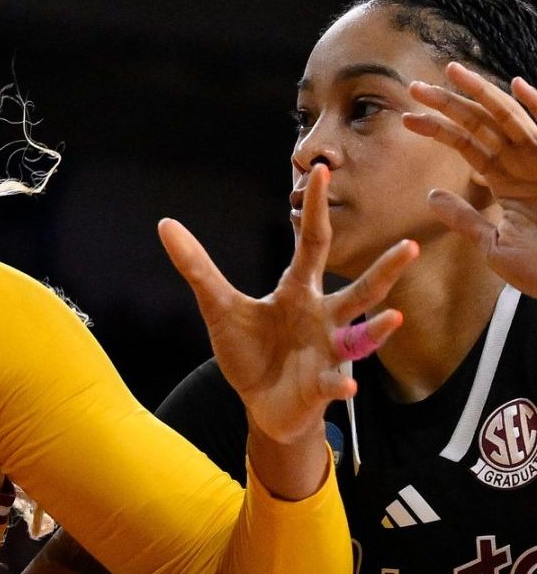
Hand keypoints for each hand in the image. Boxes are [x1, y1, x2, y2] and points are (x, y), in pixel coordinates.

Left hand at [160, 167, 416, 443]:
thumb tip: (165, 224)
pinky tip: (346, 388)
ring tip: (395, 318)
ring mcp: (328, 352)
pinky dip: (339, 386)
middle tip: (409, 246)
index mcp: (299, 291)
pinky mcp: (320, 386)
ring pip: (360, 337)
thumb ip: (197, 267)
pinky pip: (333, 384)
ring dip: (378, 329)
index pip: (313, 243)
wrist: (261, 404)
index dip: (315, 209)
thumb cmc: (251, 351)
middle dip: (384, 270)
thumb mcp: (219, 306)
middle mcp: (323, 317)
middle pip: (359, 289)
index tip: (320, 169)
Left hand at [404, 60, 536, 295]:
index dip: (436, 128)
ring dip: (481, 94)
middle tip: (415, 87)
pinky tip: (517, 86)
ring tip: (452, 73)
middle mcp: (523, 163)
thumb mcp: (492, 242)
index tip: (406, 117)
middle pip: (481, 124)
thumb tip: (431, 195)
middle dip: (449, 103)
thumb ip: (464, 217)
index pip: (465, 143)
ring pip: (509, 119)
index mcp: (505, 179)